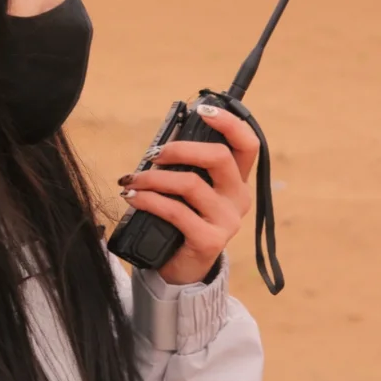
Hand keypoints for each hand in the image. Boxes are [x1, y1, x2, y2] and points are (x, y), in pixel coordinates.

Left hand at [118, 105, 259, 284]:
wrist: (181, 270)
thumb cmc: (181, 224)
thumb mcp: (187, 193)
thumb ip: (184, 169)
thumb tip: (160, 145)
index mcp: (236, 181)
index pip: (247, 145)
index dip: (229, 123)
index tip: (203, 110)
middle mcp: (238, 198)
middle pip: (220, 157)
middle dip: (181, 149)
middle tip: (153, 154)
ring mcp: (227, 221)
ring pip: (191, 184)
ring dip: (154, 178)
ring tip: (133, 180)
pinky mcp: (210, 240)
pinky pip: (176, 212)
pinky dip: (150, 200)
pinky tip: (134, 198)